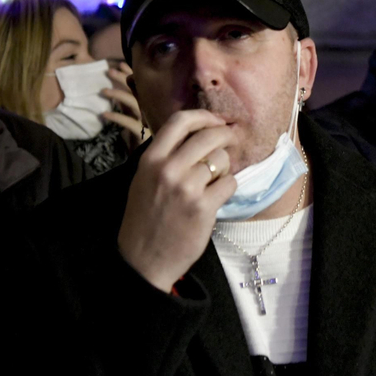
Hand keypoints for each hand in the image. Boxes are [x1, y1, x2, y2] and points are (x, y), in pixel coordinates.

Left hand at [102, 63, 146, 148]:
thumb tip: (121, 83)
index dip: (130, 73)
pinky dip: (116, 117)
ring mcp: (148, 121)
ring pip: (133, 103)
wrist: (151, 156)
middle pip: (137, 90)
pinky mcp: (142, 133)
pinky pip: (127, 122)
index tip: (119, 64)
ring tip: (103, 91)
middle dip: (122, 79)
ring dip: (117, 95)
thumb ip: (130, 101)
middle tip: (108, 71)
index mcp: (151, 104)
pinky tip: (104, 114)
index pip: (141, 84)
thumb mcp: (136, 115)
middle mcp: (152, 110)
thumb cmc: (142, 136)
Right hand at [118, 109, 237, 291]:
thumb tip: (195, 133)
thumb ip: (165, 156)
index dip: (204, 116)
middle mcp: (168, 169)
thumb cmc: (145, 218)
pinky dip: (228, 187)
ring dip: (225, 166)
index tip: (216, 120)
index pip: (180, 121)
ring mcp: (187, 188)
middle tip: (232, 140)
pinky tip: (217, 196)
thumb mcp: (144, 179)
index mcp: (151, 159)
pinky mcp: (204, 207)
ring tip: (216, 179)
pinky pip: (230, 183)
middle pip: (208, 135)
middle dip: (226, 135)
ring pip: (222, 159)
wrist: (143, 259)